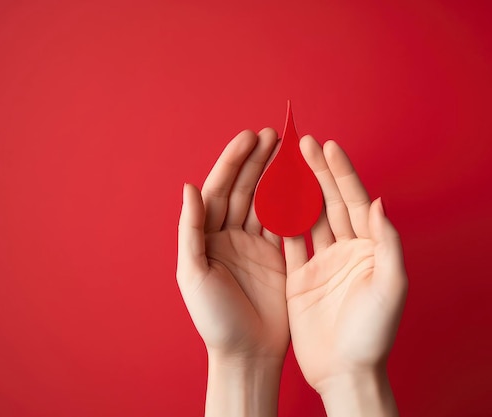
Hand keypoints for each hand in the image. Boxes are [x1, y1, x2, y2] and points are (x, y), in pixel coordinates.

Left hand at [176, 129, 287, 416]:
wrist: (247, 352)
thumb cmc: (214, 319)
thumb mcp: (192, 275)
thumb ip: (190, 231)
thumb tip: (189, 188)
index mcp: (206, 237)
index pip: (219, 190)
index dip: (232, 163)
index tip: (249, 138)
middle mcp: (230, 236)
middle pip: (244, 189)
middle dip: (257, 162)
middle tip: (273, 136)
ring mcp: (255, 245)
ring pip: (265, 201)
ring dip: (275, 176)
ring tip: (288, 151)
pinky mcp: (277, 257)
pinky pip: (285, 222)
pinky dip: (293, 202)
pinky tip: (302, 182)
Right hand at [284, 136, 407, 415]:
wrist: (346, 372)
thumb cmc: (374, 334)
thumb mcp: (390, 287)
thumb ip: (387, 243)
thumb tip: (379, 202)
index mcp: (369, 249)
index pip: (355, 202)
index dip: (341, 173)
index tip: (328, 147)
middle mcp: (346, 252)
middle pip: (330, 203)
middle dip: (317, 172)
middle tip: (302, 143)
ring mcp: (322, 264)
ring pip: (308, 218)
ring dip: (297, 191)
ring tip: (284, 164)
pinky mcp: (301, 279)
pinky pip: (289, 244)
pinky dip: (280, 222)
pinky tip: (270, 201)